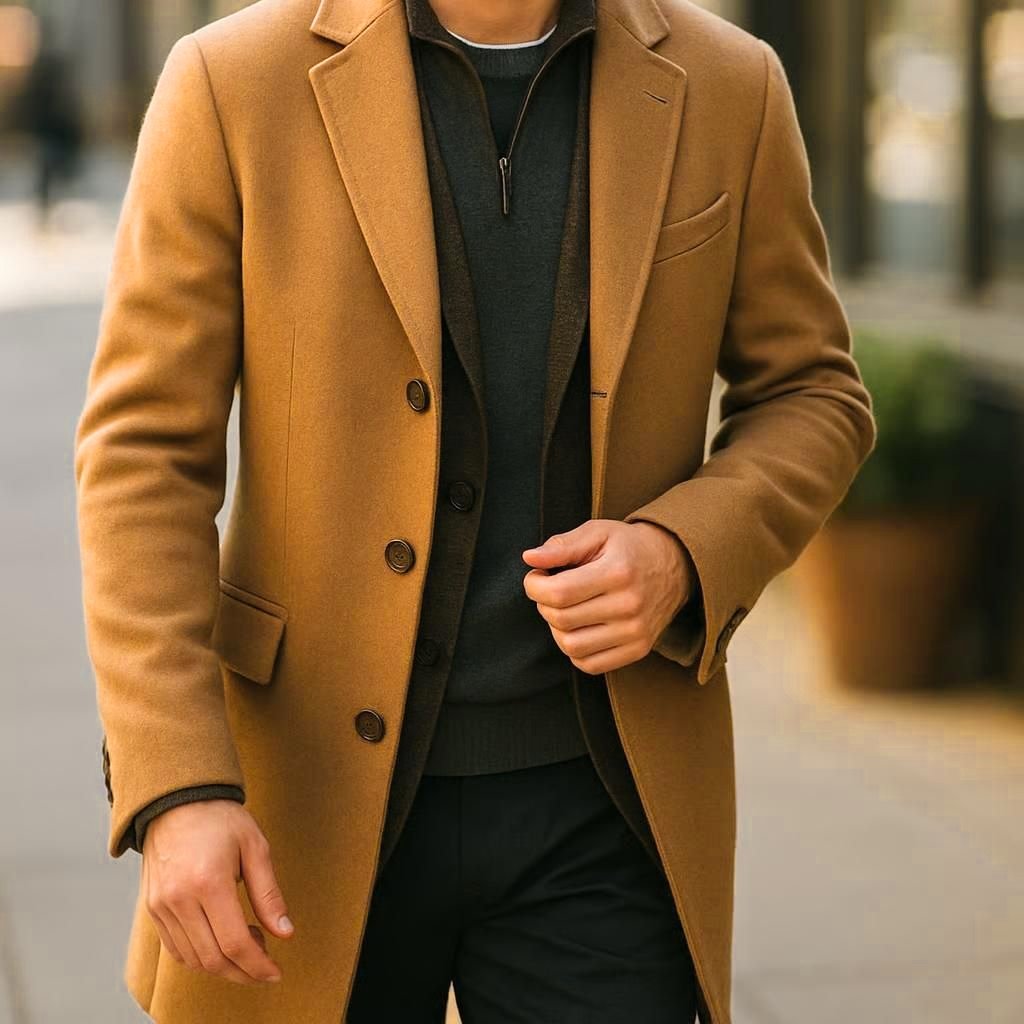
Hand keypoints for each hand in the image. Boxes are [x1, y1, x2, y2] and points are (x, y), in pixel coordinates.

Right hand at [141, 799, 292, 983]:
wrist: (177, 802)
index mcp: (209, 882)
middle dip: (243, 971)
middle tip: (265, 964)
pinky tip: (220, 943)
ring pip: (193, 959)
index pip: (235, 943)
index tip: (275, 972)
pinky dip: (200, 957)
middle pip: (213, 959)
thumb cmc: (220, 820)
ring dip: (223, 966)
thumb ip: (269, 893)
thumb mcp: (255, 847)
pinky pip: (176, 949)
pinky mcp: (152, 909)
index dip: (258, 965)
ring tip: (246, 945)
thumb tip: (285, 932)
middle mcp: (179, 899)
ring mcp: (161, 906)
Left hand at [522, 519, 694, 673]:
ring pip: (571, 646)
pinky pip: (589, 664)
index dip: (534, 586)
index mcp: (618, 573)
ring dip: (556, 628)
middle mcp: (630, 606)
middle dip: (544, 603)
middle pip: (561, 620)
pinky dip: (574, 649)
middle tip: (551, 589)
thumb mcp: (598, 532)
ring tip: (565, 608)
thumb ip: (563, 545)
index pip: (559, 593)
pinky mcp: (638, 650)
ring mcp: (636, 632)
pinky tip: (579, 627)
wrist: (675, 565)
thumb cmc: (629, 547)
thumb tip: (530, 558)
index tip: (537, 576)